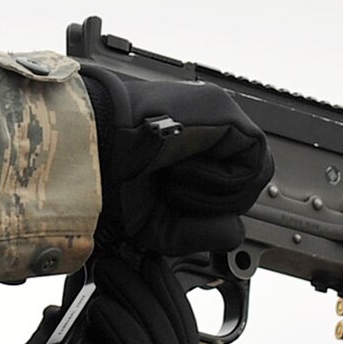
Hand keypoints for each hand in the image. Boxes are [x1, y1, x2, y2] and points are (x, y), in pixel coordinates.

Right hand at [77, 65, 271, 256]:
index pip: (235, 182)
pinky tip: (182, 172)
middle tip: (172, 193)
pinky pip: (251, 160)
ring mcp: (221, 113)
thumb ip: (203, 234)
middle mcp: (212, 126)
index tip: (178, 207)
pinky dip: (220, 181)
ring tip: (173, 180)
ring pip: (254, 173)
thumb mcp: (161, 225)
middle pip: (249, 180)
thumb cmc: (110, 180)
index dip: (215, 207)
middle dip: (216, 203)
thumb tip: (236, 232)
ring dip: (215, 193)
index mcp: (196, 145)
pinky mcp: (224, 109)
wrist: (88, 151)